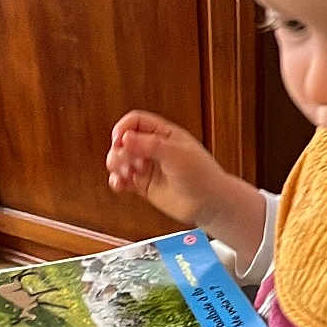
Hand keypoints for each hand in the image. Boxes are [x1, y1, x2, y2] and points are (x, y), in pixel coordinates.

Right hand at [107, 110, 267, 265]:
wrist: (210, 204)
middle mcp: (154, 149)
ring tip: (124, 174)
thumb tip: (125, 138)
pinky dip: (117, 181)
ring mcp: (149, 167)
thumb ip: (150, 145)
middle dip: (119, 150)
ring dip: (116, 165)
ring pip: (121, 160)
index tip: (119, 140)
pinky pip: (124, 180)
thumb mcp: (177, 155)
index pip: (136, 122)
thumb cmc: (202, 176)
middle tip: (126, 161)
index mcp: (164, 135)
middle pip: (124, 141)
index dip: (124, 128)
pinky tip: (120, 185)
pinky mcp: (145, 186)